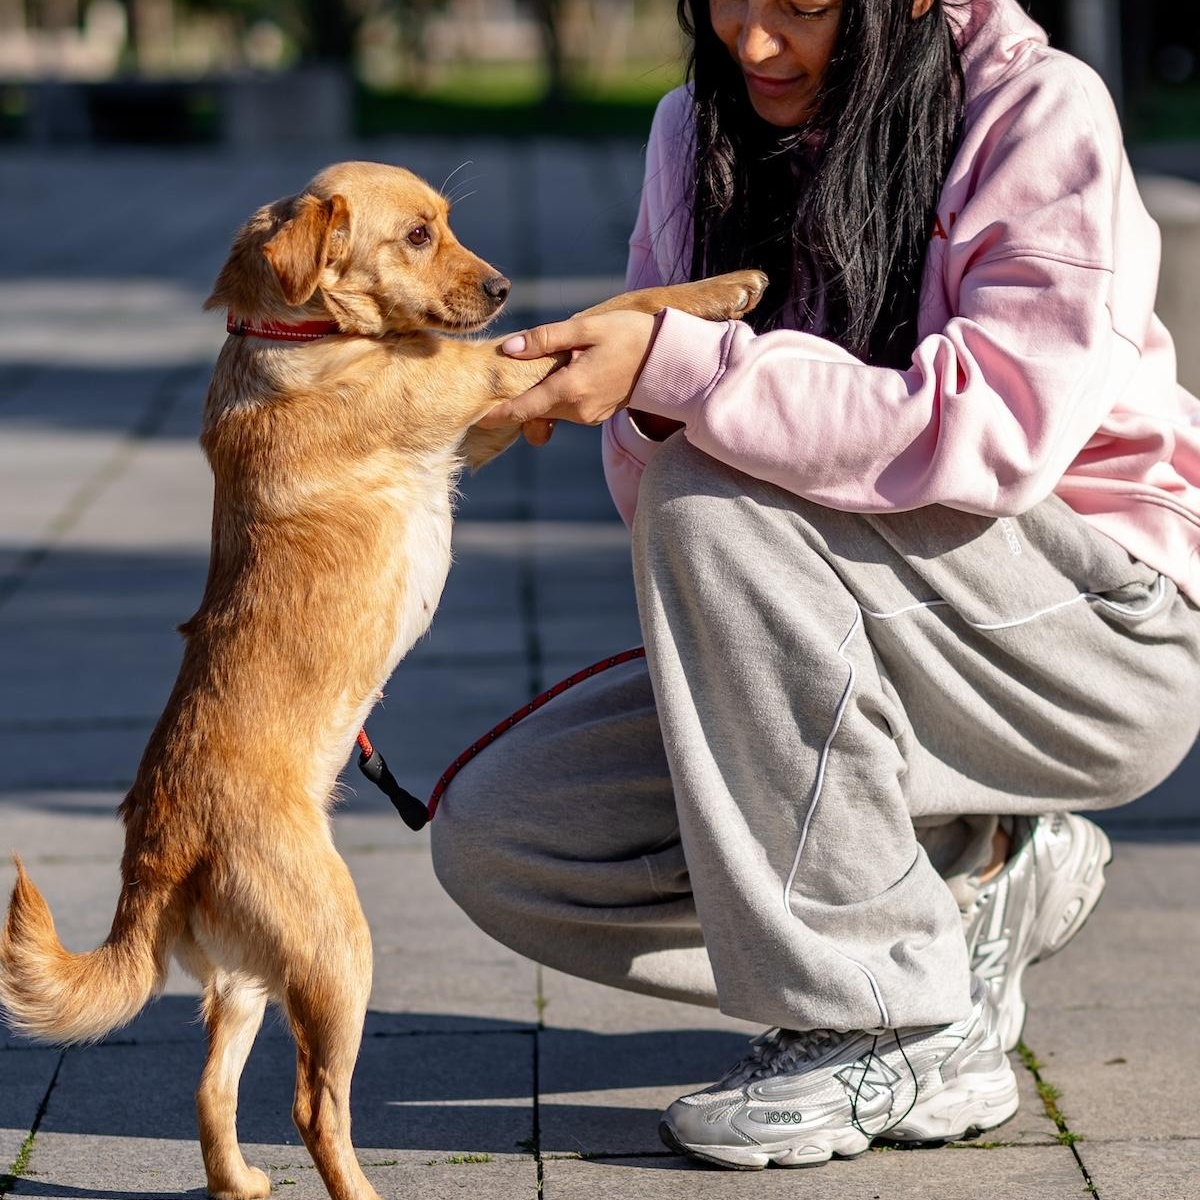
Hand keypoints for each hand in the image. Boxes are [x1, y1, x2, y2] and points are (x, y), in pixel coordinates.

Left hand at [478, 310, 659, 436]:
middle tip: (489, 384)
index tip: (473, 414)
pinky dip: (552, 396)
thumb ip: (545, 339)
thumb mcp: (585, 328)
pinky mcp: (594, 416)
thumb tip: (508, 349)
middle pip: (531, 410)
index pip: (521, 410)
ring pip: (547, 409)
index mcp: (570, 390)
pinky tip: (554, 375)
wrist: (668, 359)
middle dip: (511, 399)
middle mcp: (576, 410)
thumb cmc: (629, 336)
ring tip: (523, 372)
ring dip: (534, 395)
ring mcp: (586, 416)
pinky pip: (563, 408)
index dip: (495, 413)